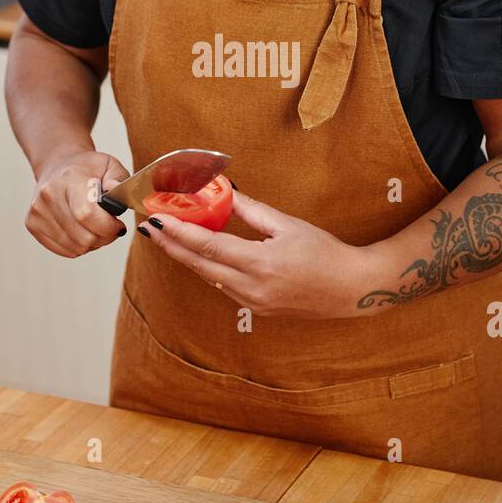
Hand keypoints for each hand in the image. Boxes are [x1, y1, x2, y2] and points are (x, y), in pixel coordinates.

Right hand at [26, 150, 129, 256]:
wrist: (58, 165)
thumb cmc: (87, 168)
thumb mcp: (109, 165)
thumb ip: (118, 180)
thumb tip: (118, 196)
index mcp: (69, 178)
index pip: (87, 215)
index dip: (108, 227)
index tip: (118, 226)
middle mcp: (49, 195)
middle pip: (83, 237)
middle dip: (104, 237)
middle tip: (110, 228)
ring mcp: (38, 212)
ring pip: (76, 248)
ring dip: (92, 243)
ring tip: (96, 227)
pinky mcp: (33, 224)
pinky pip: (65, 250)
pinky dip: (79, 246)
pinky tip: (82, 231)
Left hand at [137, 189, 372, 319]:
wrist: (350, 289)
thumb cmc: (325, 253)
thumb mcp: (289, 225)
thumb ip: (252, 211)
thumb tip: (225, 193)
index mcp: (261, 263)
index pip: (209, 246)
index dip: (180, 233)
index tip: (159, 220)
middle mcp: (253, 288)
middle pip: (200, 266)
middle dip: (172, 246)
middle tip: (151, 228)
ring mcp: (254, 302)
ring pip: (210, 278)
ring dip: (187, 258)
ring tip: (168, 238)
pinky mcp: (257, 309)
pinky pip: (224, 287)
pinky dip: (208, 269)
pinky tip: (199, 255)